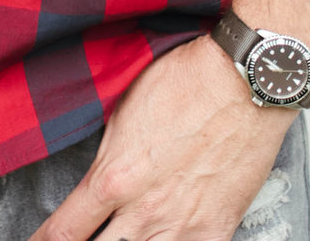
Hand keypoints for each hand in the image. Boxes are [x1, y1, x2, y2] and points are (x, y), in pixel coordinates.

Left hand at [29, 35, 290, 240]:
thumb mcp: (123, 112)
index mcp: (113, 178)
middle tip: (85, 237)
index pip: (64, 230)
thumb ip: (106, 156)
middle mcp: (144, 211)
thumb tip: (94, 178)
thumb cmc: (186, 84)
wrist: (244, 84)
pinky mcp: (217, 229)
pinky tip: (166, 239)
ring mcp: (182, 226)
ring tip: (124, 235)